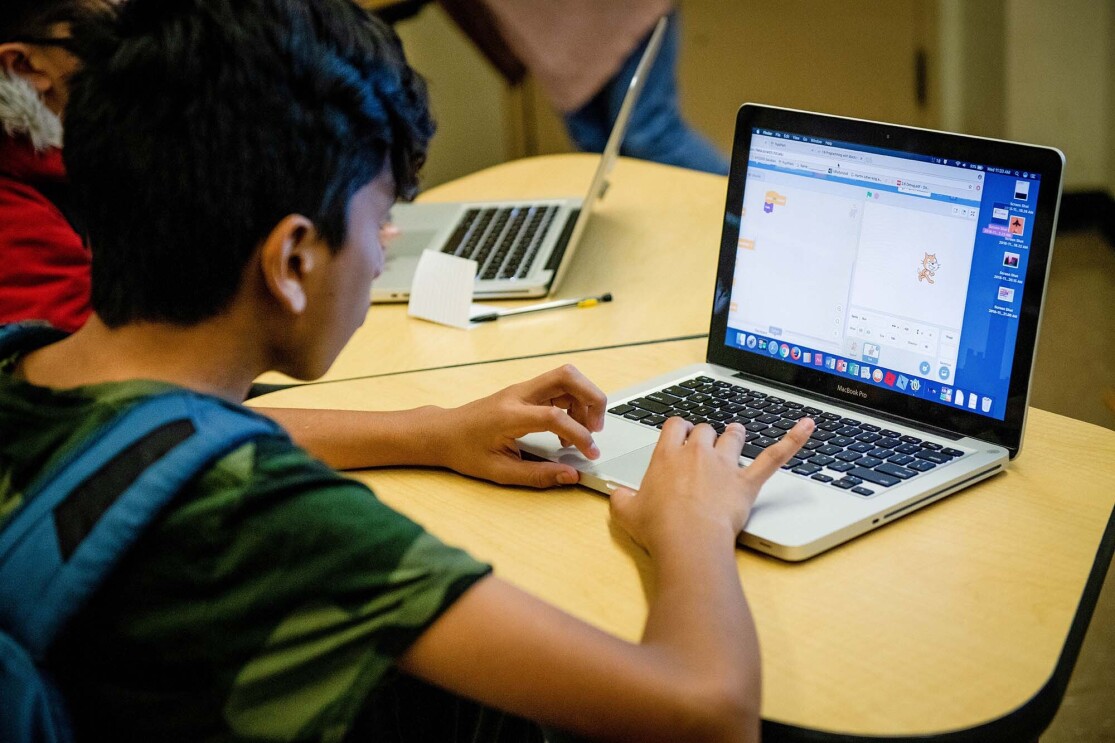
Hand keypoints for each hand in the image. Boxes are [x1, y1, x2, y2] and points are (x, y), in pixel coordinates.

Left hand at [435, 364, 605, 487]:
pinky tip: (566, 429)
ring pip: (566, 377)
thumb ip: (537, 475)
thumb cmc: (465, 451)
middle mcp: (518, 395)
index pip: (554, 415)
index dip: (578, 434)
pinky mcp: (525, 391)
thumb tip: (570, 475)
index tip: (589, 452)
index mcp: (509, 415)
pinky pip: (558, 386)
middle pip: (567, 376)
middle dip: (592, 398)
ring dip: (584, 399)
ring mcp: (522, 389)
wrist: (444, 432)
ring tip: (584, 430)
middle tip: (596, 428)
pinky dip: (572, 402)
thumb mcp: (499, 471)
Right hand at [610, 417, 814, 554]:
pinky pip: (774, 456)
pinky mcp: (746, 482)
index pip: (675, 426)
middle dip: (704, 435)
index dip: (678, 429)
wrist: (688, 540)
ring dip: (733, 435)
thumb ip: (621, 498)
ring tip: (735, 435)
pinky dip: (793, 440)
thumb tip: (619, 495)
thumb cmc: (658, 527)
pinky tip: (807, 426)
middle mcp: (697, 453)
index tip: (678, 435)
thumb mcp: (625, 512)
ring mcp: (724, 465)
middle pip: (704, 429)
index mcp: (667, 455)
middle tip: (704, 446)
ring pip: (733, 436)